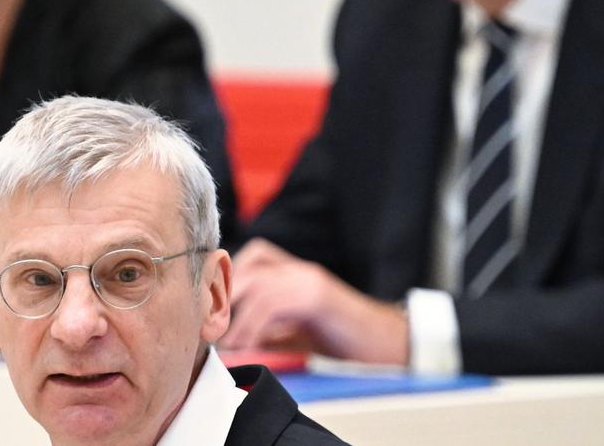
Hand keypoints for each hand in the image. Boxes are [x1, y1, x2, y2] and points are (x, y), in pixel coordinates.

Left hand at [222, 238, 409, 364]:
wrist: (390, 346)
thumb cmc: (344, 341)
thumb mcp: (298, 334)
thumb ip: (268, 331)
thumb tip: (229, 341)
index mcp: (297, 273)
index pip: (253, 257)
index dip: (230, 280)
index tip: (216, 311)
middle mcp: (301, 270)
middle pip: (249, 266)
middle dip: (226, 297)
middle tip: (212, 328)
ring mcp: (310, 280)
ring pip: (258, 284)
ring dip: (236, 316)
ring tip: (228, 343)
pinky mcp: (318, 296)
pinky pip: (274, 303)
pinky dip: (253, 326)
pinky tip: (247, 345)